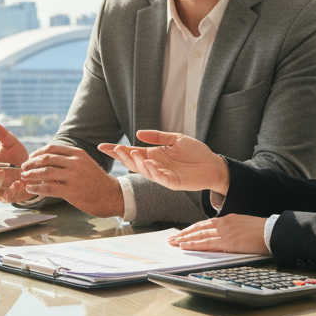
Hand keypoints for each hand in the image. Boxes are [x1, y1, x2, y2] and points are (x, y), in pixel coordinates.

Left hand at [20, 144, 123, 217]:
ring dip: (31, 175)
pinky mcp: (71, 191)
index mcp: (78, 153)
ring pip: (45, 172)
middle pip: (46, 159)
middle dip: (31, 163)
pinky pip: (48, 188)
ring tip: (24, 177)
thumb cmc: (95, 181)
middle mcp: (75, 162)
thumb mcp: (85, 163)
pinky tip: (30, 188)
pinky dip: (36, 188)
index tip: (30, 158)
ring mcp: (73, 177)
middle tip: (23, 168)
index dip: (38, 153)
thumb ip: (69, 159)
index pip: (52, 148)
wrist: (111, 196)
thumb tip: (48, 157)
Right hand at [98, 130, 229, 192]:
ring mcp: (162, 175)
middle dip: (123, 157)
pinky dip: (153, 171)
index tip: (102, 146)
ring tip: (132, 152)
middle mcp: (155, 166)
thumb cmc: (196, 152)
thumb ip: (157, 136)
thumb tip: (137, 133)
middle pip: (134, 162)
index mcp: (154, 155)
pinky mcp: (172, 183)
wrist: (213, 165)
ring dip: (137, 163)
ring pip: (144, 171)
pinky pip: (159, 178)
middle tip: (114, 149)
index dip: (117, 150)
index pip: (131, 152)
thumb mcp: (176, 139)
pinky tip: (149, 163)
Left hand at [168, 214, 268, 253]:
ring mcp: (224, 232)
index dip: (191, 229)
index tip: (182, 233)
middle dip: (183, 234)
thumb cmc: (261, 231)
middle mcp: (223, 223)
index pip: (204, 224)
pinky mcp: (227, 241)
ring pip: (199, 235)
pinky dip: (193, 245)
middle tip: (171, 238)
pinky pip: (206, 243)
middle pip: (198, 228)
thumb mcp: (243, 226)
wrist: (272, 232)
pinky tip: (184, 246)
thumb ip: (231, 229)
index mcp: (227, 219)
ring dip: (184, 239)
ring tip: (173, 243)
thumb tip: (223, 237)